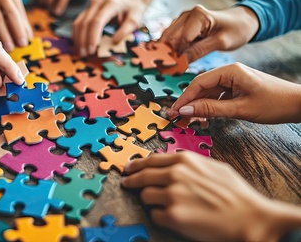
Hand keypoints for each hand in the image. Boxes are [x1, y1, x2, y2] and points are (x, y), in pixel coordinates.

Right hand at [0, 0, 32, 51]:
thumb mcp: (4, 4)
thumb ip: (13, 18)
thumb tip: (26, 37)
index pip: (20, 12)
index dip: (24, 28)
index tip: (25, 42)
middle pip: (11, 13)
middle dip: (16, 32)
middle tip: (18, 46)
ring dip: (3, 35)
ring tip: (6, 48)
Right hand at [72, 0, 145, 55]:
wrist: (129, 1)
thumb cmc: (132, 11)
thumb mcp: (135, 20)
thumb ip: (125, 30)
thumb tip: (114, 42)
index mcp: (110, 4)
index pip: (97, 21)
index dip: (93, 36)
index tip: (92, 50)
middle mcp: (97, 3)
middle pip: (85, 23)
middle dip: (83, 41)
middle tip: (85, 55)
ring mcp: (90, 6)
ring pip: (78, 23)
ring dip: (78, 40)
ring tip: (81, 53)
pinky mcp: (86, 11)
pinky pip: (77, 24)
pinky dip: (77, 36)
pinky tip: (79, 46)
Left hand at [122, 153, 300, 240]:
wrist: (250, 217)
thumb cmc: (236, 194)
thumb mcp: (212, 166)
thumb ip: (190, 163)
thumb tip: (172, 164)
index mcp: (185, 160)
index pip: (151, 160)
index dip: (137, 165)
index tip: (130, 168)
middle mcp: (175, 175)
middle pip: (141, 176)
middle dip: (132, 180)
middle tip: (127, 183)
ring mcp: (172, 195)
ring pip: (144, 195)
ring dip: (149, 200)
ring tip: (158, 203)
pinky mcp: (172, 216)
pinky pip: (154, 214)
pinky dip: (159, 215)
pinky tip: (170, 216)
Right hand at [159, 5, 258, 61]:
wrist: (241, 22)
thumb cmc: (235, 29)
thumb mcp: (219, 43)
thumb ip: (198, 51)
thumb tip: (179, 62)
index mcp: (197, 16)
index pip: (179, 39)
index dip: (172, 55)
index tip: (169, 70)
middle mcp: (186, 15)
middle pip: (168, 38)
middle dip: (165, 54)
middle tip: (164, 71)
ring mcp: (183, 20)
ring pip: (167, 39)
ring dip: (166, 53)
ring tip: (167, 68)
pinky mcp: (182, 26)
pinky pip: (172, 39)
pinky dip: (171, 50)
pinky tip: (172, 61)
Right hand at [166, 63, 300, 123]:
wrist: (300, 104)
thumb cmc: (275, 104)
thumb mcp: (240, 109)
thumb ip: (211, 109)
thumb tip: (185, 111)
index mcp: (230, 71)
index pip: (198, 83)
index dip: (184, 98)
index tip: (173, 111)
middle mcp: (229, 73)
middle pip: (201, 87)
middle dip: (188, 103)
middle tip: (175, 117)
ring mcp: (233, 80)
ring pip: (208, 93)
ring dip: (198, 106)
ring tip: (188, 120)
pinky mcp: (237, 88)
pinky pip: (217, 96)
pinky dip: (209, 107)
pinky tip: (204, 118)